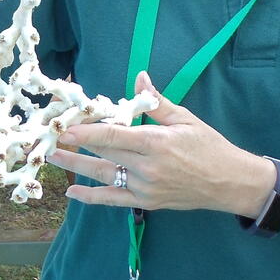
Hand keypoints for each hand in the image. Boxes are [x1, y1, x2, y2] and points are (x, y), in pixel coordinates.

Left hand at [47, 72, 272, 214]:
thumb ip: (157, 102)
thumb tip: (140, 77)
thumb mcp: (186, 119)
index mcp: (156, 143)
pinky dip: (91, 197)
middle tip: (50, 134)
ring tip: (52, 157)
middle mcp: (146, 168)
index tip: (65, 124)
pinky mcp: (145, 202)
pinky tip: (72, 191)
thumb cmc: (209, 146)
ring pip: (103, 175)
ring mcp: (144, 188)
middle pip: (103, 152)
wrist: (228, 183)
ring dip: (75, 166)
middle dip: (75, 142)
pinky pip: (113, 200)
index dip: (87, 130)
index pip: (114, 135)